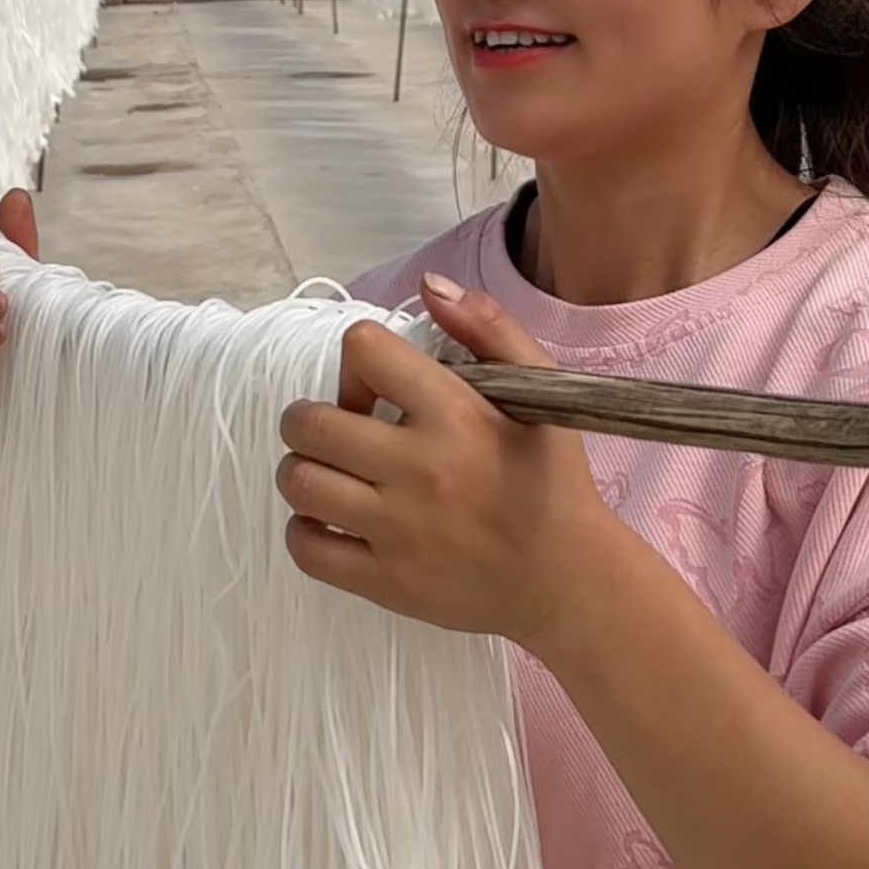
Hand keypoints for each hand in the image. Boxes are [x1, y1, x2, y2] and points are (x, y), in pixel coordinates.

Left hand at [277, 273, 608, 650]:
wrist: (570, 582)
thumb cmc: (552, 481)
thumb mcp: (541, 390)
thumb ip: (488, 327)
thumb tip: (428, 286)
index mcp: (454, 414)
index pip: (362, 350)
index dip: (358, 362)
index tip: (376, 389)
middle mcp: (418, 469)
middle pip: (307, 422)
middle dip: (310, 418)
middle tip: (337, 430)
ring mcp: (397, 530)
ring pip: (298, 483)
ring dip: (303, 470)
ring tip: (333, 474)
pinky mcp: (385, 582)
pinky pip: (306, 549)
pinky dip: (305, 531)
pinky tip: (333, 522)